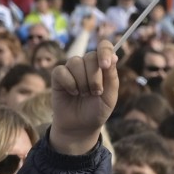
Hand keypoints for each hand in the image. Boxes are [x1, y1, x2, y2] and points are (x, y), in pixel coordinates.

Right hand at [50, 39, 117, 154]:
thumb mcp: (110, 96)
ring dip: (82, 83)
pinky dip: (69, 84)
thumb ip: (111, 76)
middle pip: (90, 57)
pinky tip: (72, 93)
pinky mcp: (58, 76)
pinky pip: (62, 71)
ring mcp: (72, 69)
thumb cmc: (97, 110)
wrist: (80, 126)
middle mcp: (87, 64)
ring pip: (75, 63)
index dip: (104, 51)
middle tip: (96, 93)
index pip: (104, 46)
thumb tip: (114, 56)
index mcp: (102, 66)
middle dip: (94, 78)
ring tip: (84, 95)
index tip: (105, 65)